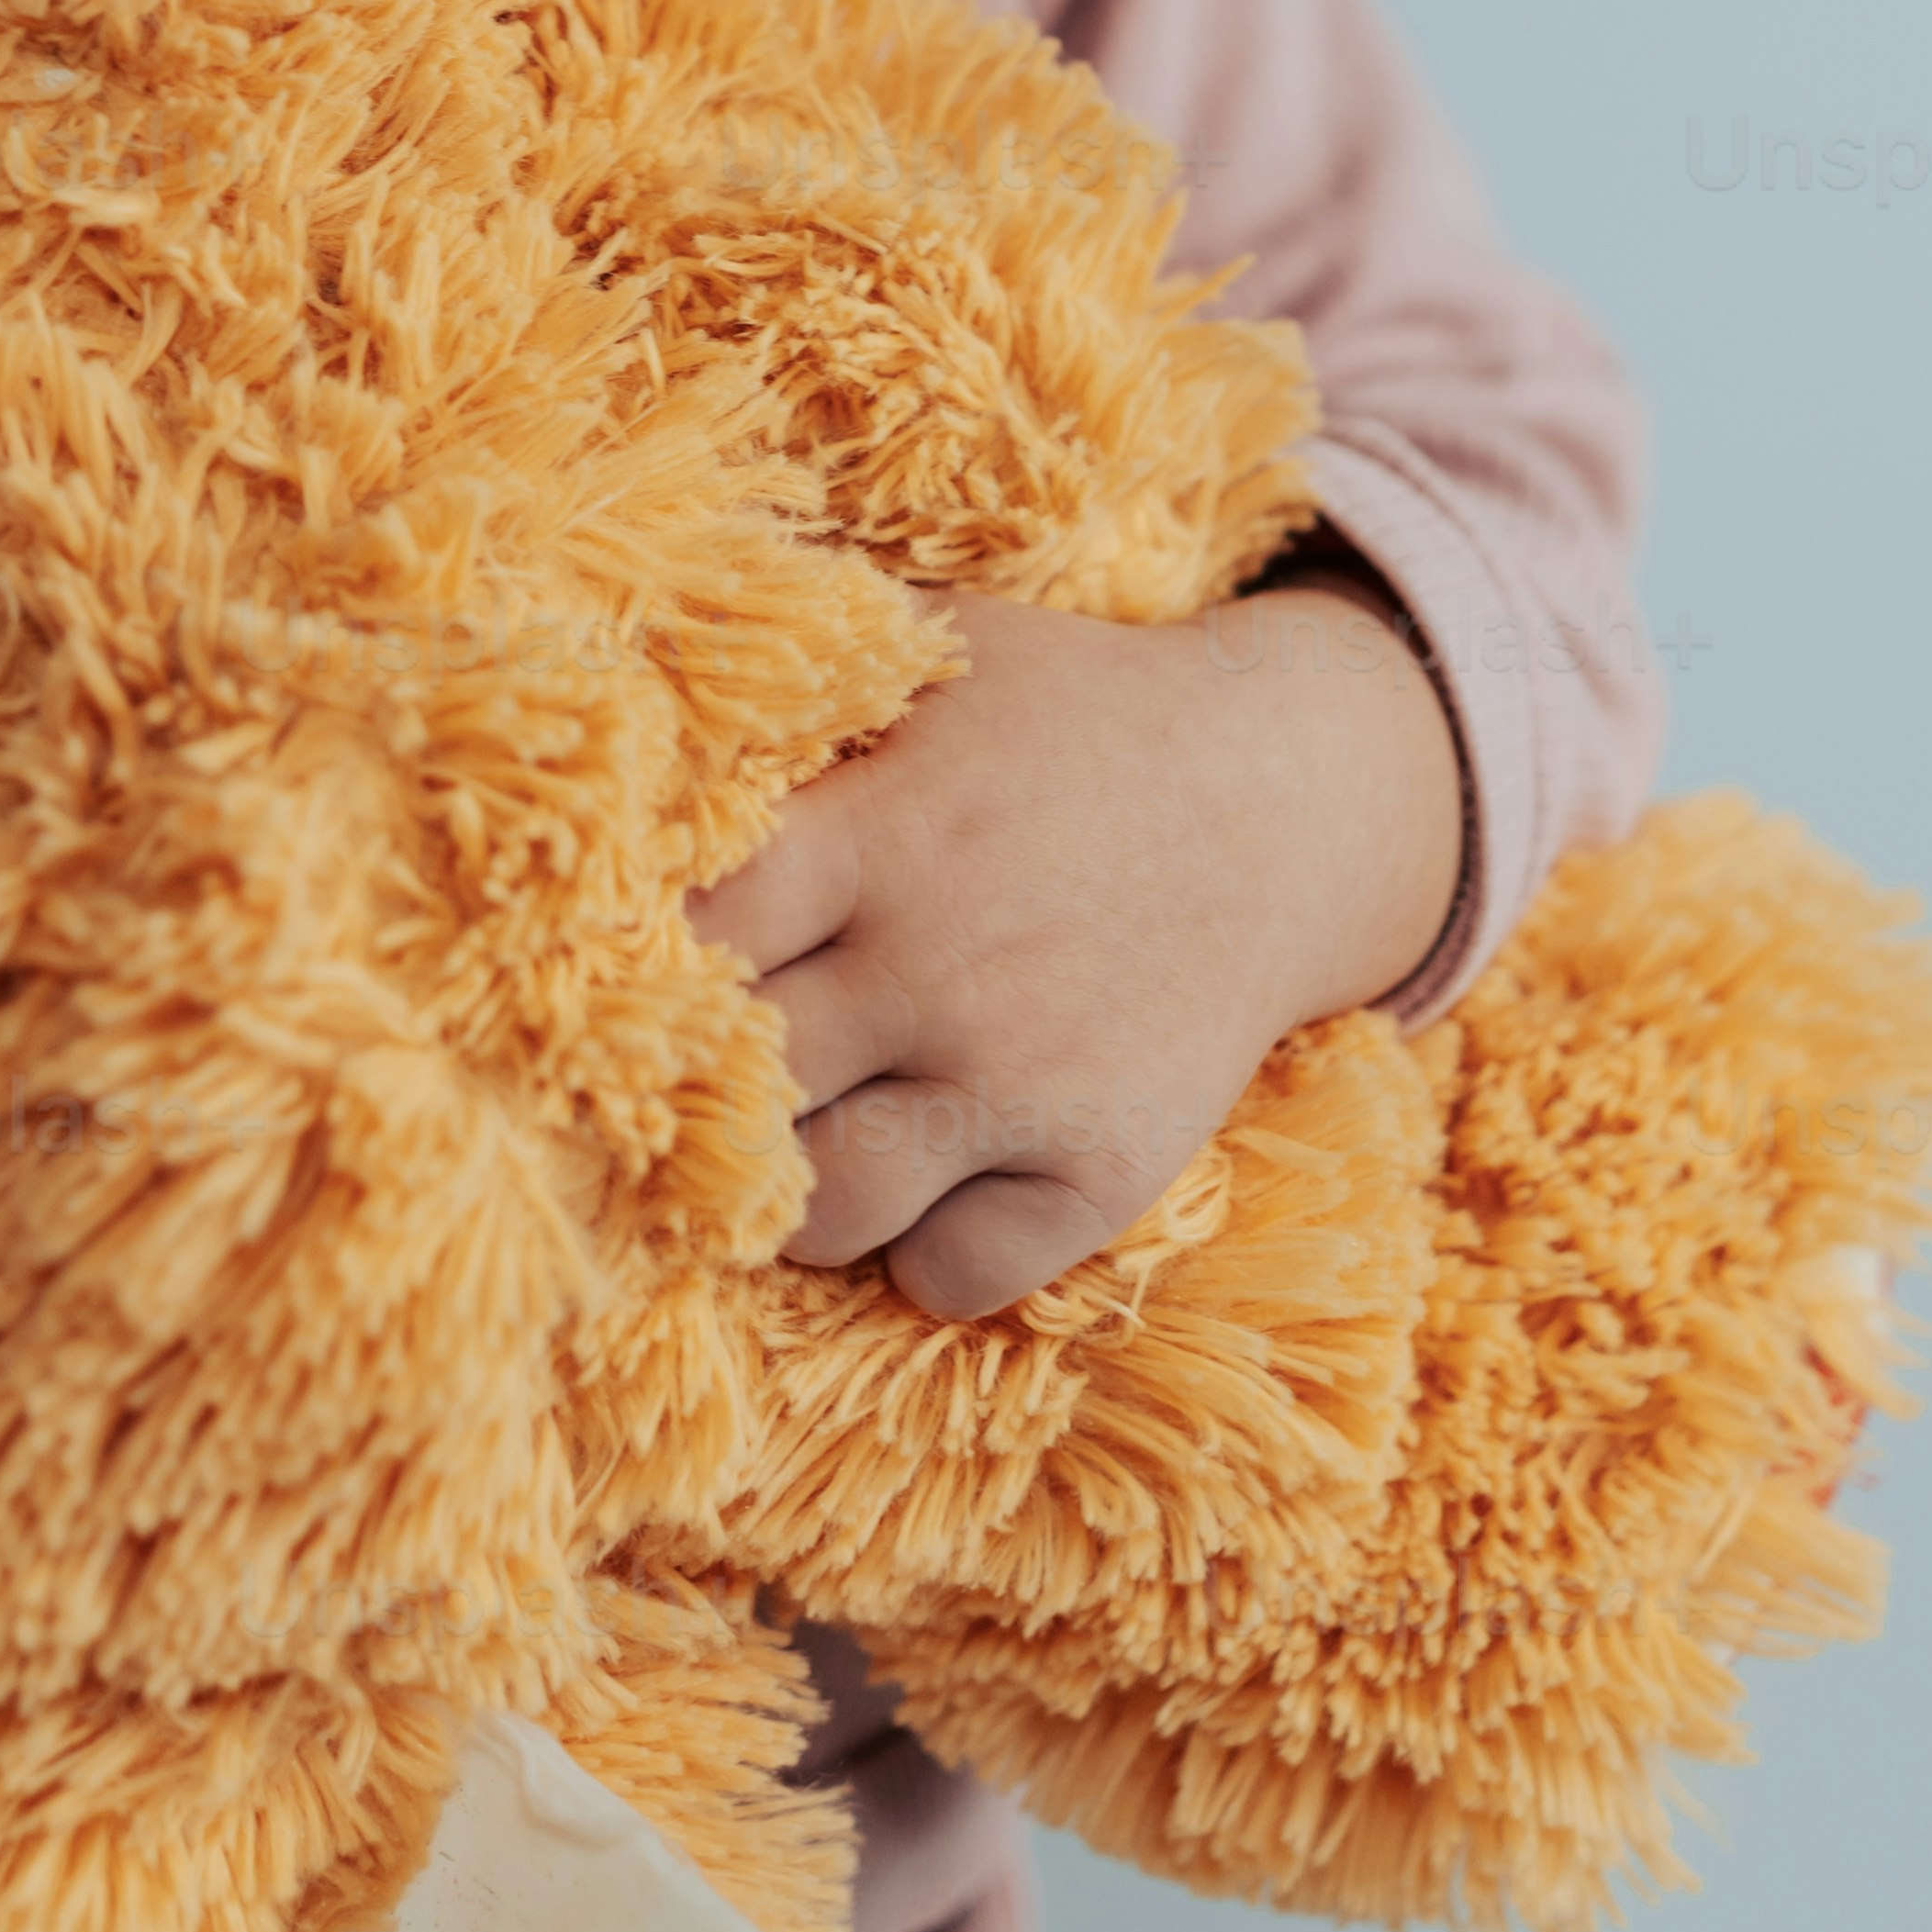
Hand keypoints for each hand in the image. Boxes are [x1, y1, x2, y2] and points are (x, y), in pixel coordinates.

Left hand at [688, 563, 1465, 1320]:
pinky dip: (918, 1253)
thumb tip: (646, 674)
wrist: (1288, 800)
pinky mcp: (1102, 1170)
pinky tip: (923, 1184)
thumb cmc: (1077, 716)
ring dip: (791, 1189)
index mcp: (884, 835)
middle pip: (743, 1083)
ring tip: (805, 1133)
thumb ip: (812, 682)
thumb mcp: (948, 653)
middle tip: (708, 1070)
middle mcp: (940, 971)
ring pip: (825, 1209)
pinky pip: (952, 1277)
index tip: (642, 970)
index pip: (697, 935)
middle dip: (709, 1083)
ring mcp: (1024, 1084)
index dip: (649, 963)